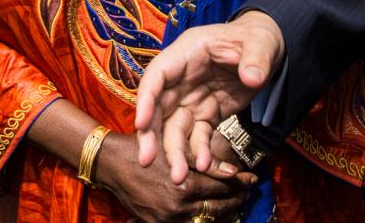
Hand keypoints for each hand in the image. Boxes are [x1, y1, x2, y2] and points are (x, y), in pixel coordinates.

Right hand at [93, 132, 254, 222]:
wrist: (112, 163)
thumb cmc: (143, 148)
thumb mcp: (175, 149)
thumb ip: (203, 162)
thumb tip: (231, 172)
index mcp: (183, 185)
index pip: (221, 187)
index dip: (239, 182)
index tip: (252, 178)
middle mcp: (177, 207)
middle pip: (217, 208)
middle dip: (236, 200)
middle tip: (248, 192)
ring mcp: (168, 219)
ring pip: (206, 221)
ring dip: (224, 214)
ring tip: (236, 206)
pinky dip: (204, 221)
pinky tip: (213, 215)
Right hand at [134, 12, 283, 183]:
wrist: (265, 52)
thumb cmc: (256, 39)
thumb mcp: (259, 43)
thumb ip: (255, 60)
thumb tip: (253, 79)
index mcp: (186, 54)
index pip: (157, 76)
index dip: (145, 99)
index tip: (140, 124)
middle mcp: (181, 79)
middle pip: (157, 107)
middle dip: (150, 135)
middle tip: (146, 161)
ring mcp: (192, 99)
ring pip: (174, 128)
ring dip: (174, 152)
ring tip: (178, 177)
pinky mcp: (206, 114)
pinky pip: (198, 136)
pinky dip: (200, 151)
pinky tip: (206, 166)